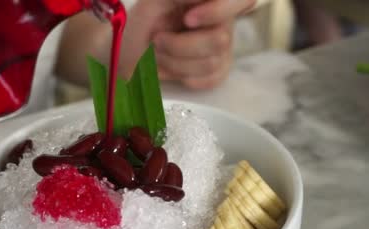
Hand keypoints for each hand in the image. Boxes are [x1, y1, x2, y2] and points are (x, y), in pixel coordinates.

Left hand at [125, 0, 254, 88]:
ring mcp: (223, 49)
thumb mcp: (156, 0)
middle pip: (220, 40)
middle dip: (178, 45)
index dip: (218, 12)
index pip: (242, 0)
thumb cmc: (142, 22)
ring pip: (211, 63)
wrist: (126, 52)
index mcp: (212, 1)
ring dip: (173, 61)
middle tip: (156, 40)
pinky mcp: (216, 72)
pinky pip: (209, 80)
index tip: (188, 19)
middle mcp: (223, 22)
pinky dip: (179, 76)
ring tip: (156, 53)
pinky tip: (166, 67)